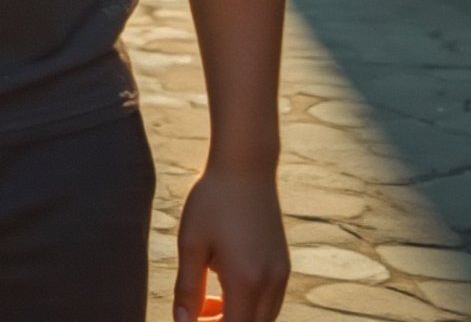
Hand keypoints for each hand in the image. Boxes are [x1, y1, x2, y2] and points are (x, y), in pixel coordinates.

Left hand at [173, 168, 288, 321]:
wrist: (246, 164)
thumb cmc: (213, 200)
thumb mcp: (191, 243)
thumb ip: (187, 289)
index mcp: (246, 281)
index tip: (188, 320)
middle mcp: (270, 284)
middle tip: (195, 312)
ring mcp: (281, 275)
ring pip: (262, 319)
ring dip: (236, 317)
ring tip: (206, 298)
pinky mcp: (283, 265)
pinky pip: (269, 302)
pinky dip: (248, 305)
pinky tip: (224, 283)